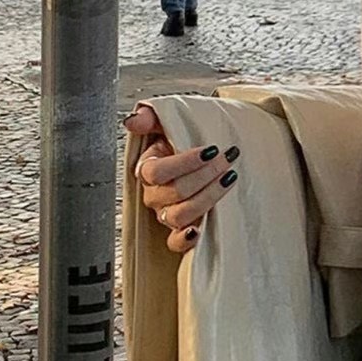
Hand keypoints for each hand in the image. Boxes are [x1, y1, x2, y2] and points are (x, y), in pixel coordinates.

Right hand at [123, 105, 239, 253]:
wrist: (208, 154)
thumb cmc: (186, 138)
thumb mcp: (169, 121)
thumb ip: (150, 116)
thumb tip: (132, 121)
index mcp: (148, 168)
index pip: (157, 171)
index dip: (184, 162)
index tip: (211, 149)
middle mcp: (154, 194)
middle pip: (174, 193)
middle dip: (206, 175)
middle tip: (228, 160)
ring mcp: (166, 213)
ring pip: (179, 216)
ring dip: (208, 198)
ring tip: (229, 179)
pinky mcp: (179, 230)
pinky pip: (174, 244)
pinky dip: (185, 240)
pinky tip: (199, 229)